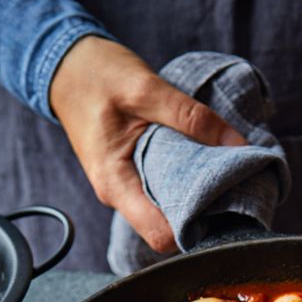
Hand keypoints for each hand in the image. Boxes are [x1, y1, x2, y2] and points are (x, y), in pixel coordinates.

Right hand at [49, 37, 245, 250]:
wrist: (66, 66)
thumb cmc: (96, 74)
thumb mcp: (146, 87)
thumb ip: (190, 117)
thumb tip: (236, 144)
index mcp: (115, 183)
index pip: (160, 235)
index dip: (195, 228)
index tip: (225, 205)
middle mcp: (118, 195)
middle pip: (168, 227)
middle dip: (202, 212)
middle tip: (234, 187)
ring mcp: (124, 188)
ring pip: (167, 210)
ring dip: (194, 196)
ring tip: (222, 172)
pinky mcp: (131, 176)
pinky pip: (162, 191)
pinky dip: (184, 181)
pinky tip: (202, 163)